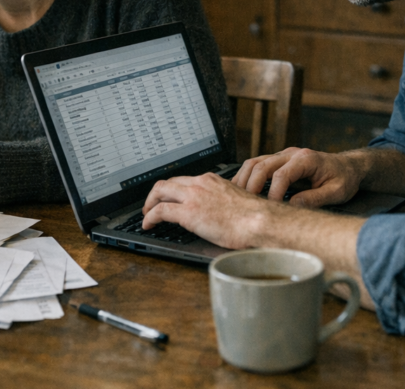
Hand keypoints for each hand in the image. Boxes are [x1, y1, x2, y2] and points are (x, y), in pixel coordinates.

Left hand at [141, 173, 280, 248]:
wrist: (258, 221)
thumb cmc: (253, 217)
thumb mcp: (234, 201)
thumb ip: (221, 201)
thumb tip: (217, 211)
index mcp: (211, 180)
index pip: (184, 180)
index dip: (172, 190)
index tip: (168, 198)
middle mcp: (200, 184)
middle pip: (168, 183)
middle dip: (156, 194)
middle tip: (151, 205)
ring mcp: (192, 196)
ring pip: (160, 192)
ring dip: (149, 203)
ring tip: (146, 215)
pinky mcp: (188, 212)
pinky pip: (160, 211)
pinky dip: (150, 216)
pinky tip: (147, 224)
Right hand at [232, 147, 366, 207]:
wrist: (348, 167)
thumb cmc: (344, 178)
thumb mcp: (337, 192)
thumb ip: (315, 199)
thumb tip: (293, 207)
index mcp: (306, 159)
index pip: (282, 174)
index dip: (273, 193)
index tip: (272, 209)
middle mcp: (292, 153)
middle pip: (262, 165)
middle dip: (252, 185)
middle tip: (247, 205)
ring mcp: (283, 155)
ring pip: (255, 162)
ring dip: (245, 179)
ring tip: (238, 197)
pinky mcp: (279, 160)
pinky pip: (257, 164)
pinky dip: (247, 176)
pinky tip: (242, 189)